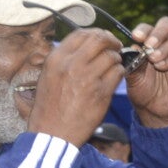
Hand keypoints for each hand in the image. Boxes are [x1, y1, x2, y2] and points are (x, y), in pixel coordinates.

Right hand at [27, 29, 124, 145]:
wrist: (52, 133)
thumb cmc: (49, 107)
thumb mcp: (48, 76)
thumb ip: (64, 59)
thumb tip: (84, 45)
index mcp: (56, 59)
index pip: (81, 33)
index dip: (96, 33)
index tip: (102, 39)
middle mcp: (71, 65)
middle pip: (100, 39)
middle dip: (111, 41)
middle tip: (116, 47)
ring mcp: (87, 78)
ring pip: (112, 56)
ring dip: (117, 59)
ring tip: (114, 65)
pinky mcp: (101, 93)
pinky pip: (118, 73)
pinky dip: (120, 72)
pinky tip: (115, 77)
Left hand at [123, 15, 167, 127]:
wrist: (153, 109)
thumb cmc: (141, 90)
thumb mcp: (132, 76)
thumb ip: (132, 61)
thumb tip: (133, 47)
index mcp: (150, 43)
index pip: (149, 28)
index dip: (143, 29)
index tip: (135, 37)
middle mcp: (165, 44)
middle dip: (158, 32)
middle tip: (149, 44)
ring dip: (163, 49)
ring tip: (153, 60)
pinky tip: (160, 67)